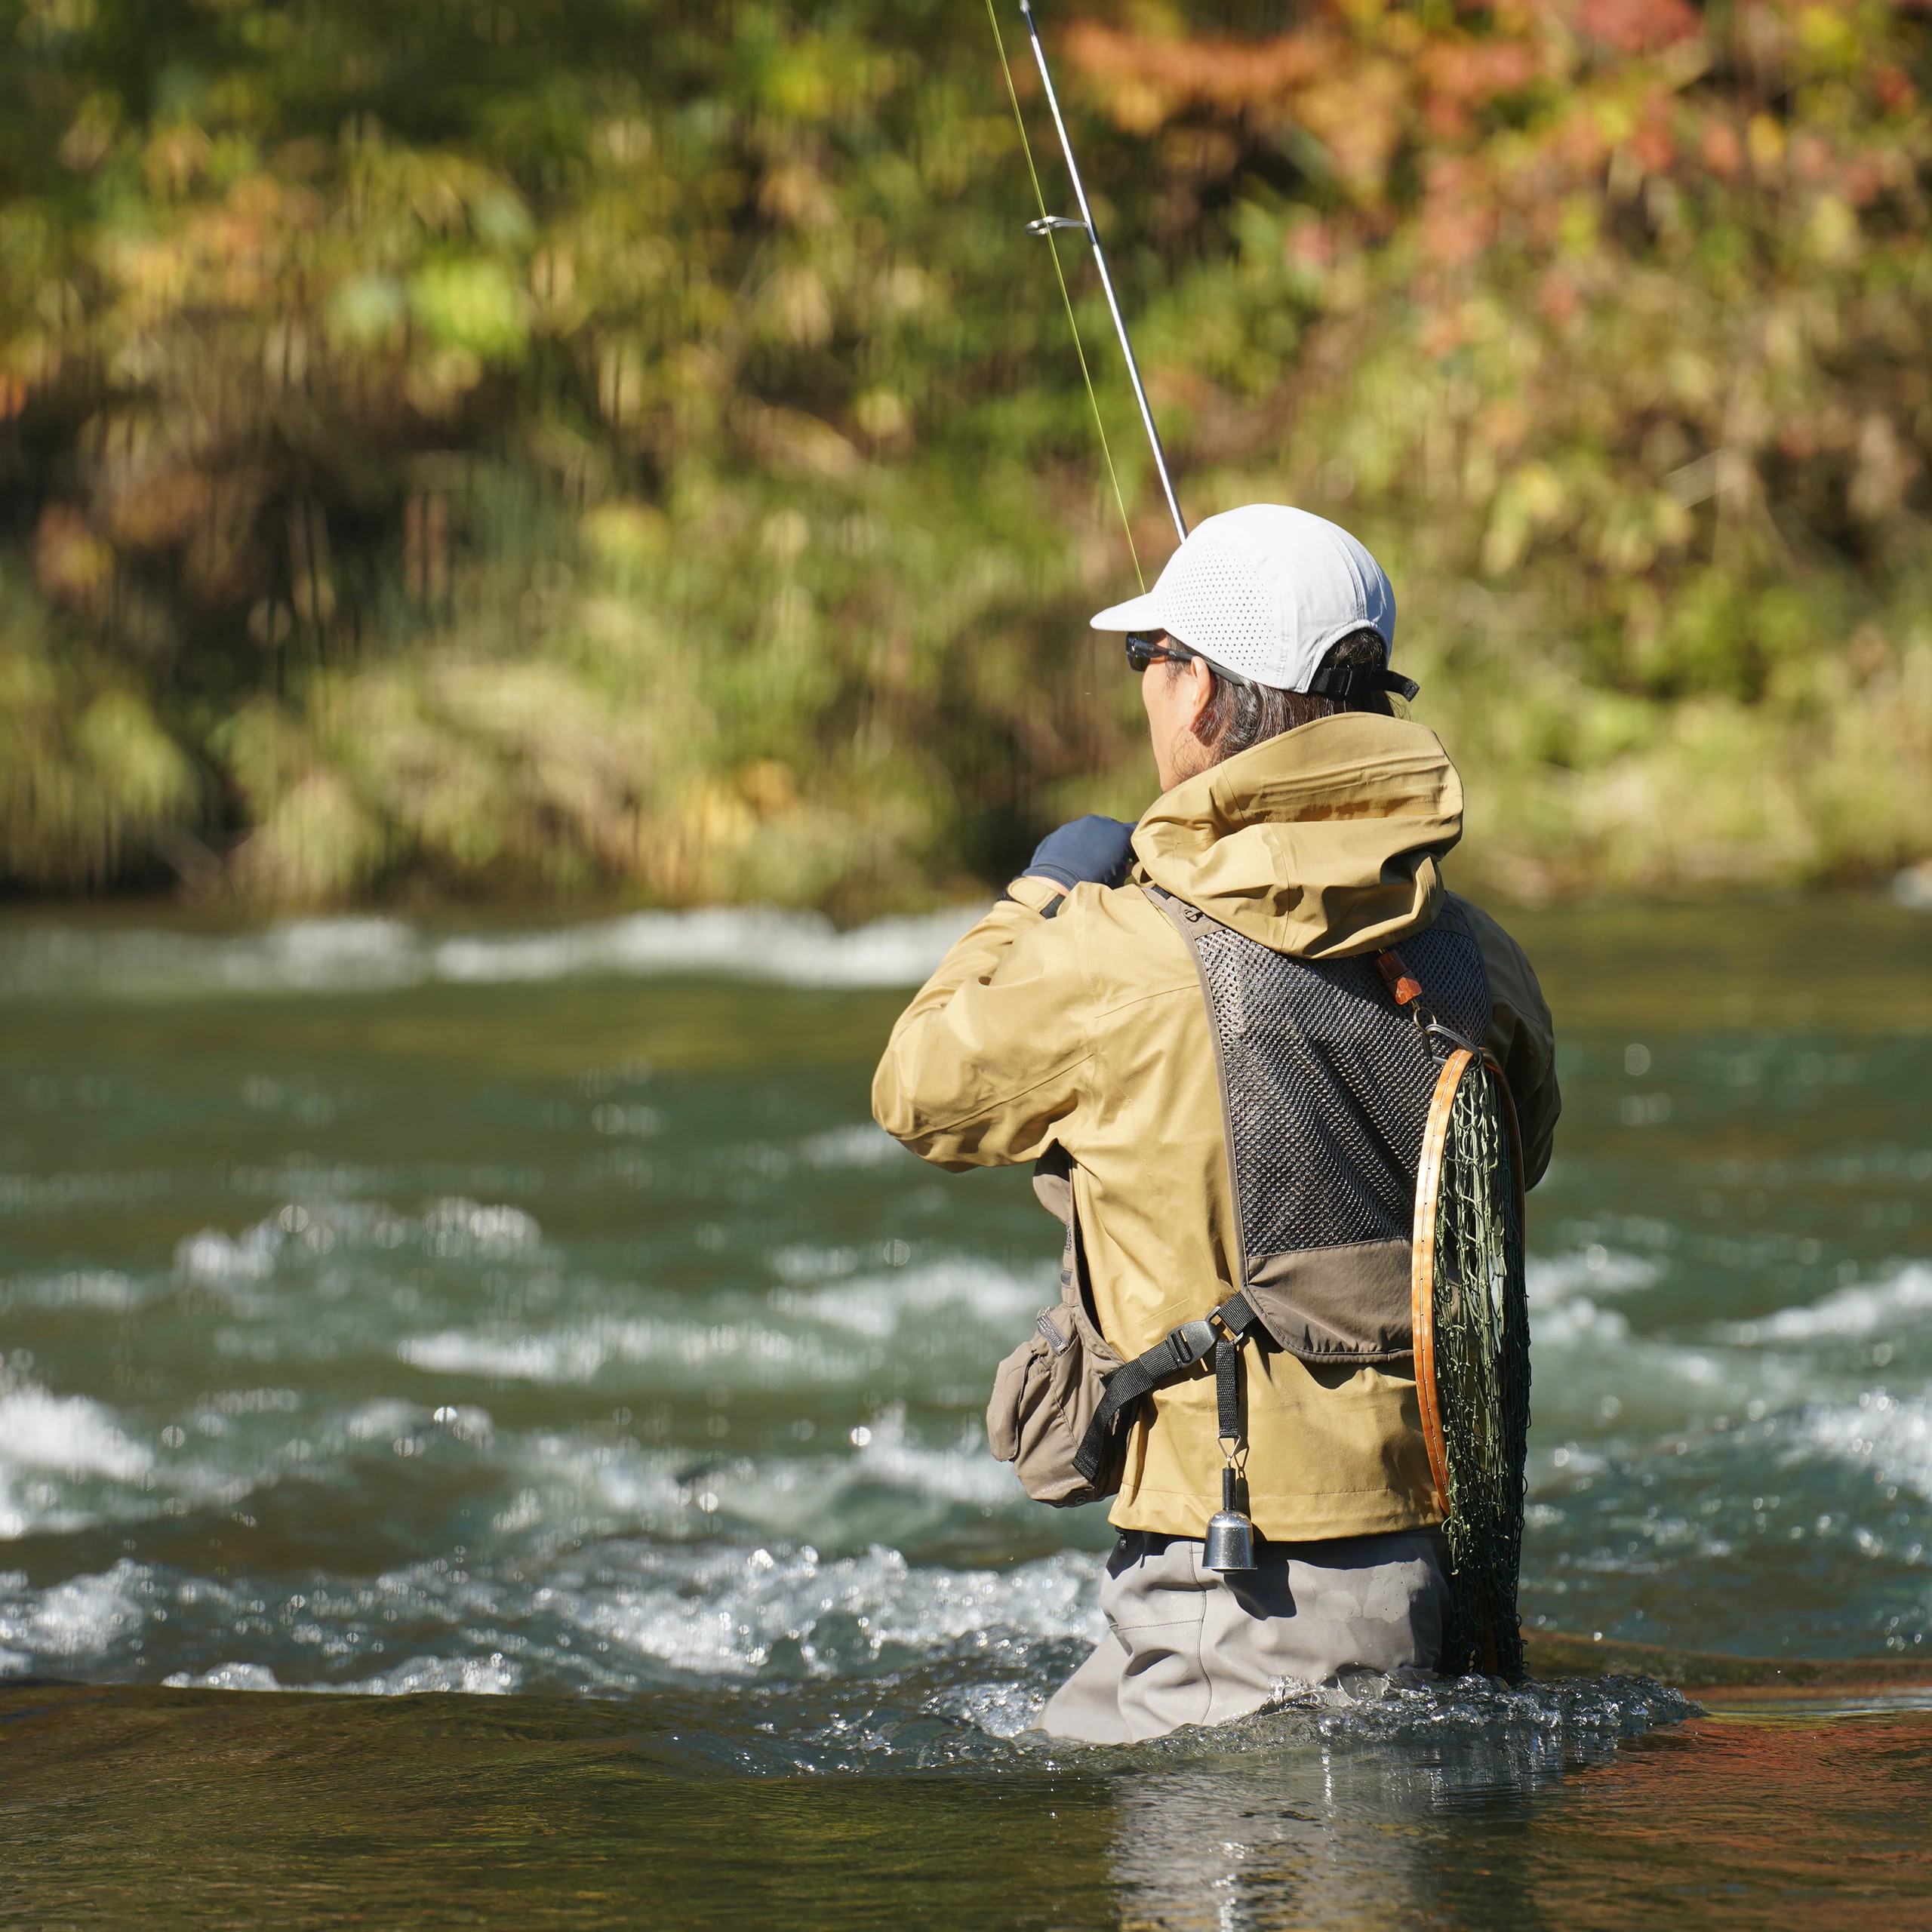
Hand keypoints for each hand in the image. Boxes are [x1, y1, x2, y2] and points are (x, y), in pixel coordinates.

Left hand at [1020, 815, 1136, 893]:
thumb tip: (1124, 866)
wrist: (1056, 885)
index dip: (1134, 846)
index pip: (1135, 832)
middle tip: (1108, 860)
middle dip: (1111, 842)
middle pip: (1111, 829)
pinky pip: (1070, 838)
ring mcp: (1076, 825)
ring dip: (1090, 843)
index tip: (1132, 857)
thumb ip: (1124, 868)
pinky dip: (1072, 847)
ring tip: (1085, 863)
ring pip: (1089, 831)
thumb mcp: (1117, 880)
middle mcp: (1099, 823)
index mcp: (1119, 833)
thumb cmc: (1093, 884)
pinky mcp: (1058, 832)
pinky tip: (1069, 862)